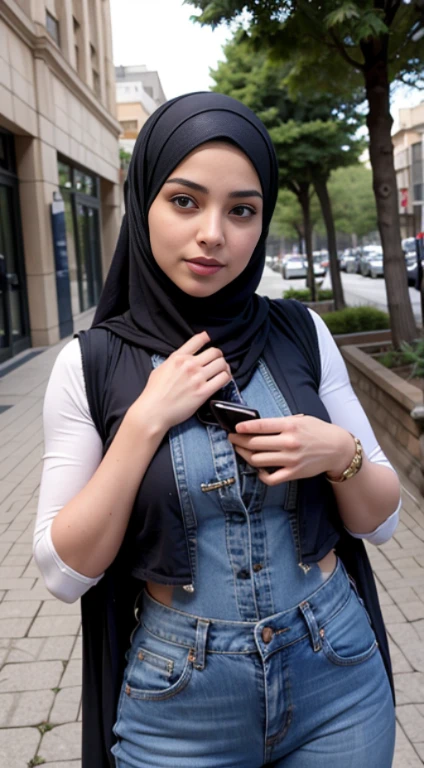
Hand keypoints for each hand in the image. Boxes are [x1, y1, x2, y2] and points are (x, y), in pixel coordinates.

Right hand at [131, 331, 230, 431]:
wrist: (153, 411)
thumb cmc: (154, 393)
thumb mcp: (160, 369)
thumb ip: (174, 361)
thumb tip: (182, 359)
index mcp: (178, 357)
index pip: (198, 340)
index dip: (206, 338)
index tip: (209, 340)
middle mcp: (189, 365)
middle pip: (214, 351)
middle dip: (218, 355)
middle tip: (217, 361)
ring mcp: (197, 378)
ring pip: (221, 363)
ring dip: (224, 366)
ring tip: (222, 371)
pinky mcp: (204, 391)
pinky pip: (223, 378)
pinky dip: (226, 377)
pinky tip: (223, 379)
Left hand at [228, 415, 354, 485]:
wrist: (337, 449)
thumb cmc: (317, 431)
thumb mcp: (300, 419)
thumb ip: (280, 422)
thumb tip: (257, 424)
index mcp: (290, 426)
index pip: (261, 425)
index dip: (244, 427)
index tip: (235, 427)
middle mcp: (289, 442)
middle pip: (254, 443)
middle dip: (238, 441)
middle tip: (232, 438)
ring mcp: (290, 459)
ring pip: (258, 459)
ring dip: (245, 455)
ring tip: (241, 450)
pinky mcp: (293, 473)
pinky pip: (270, 478)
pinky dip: (260, 474)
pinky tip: (258, 469)